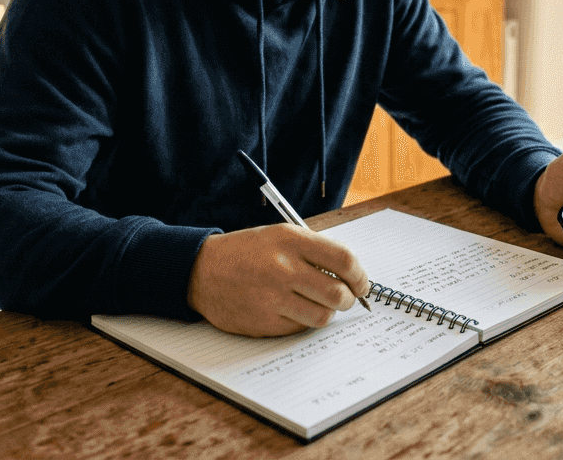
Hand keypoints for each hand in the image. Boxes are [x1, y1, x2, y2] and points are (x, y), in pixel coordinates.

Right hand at [187, 224, 370, 336]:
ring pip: (323, 315)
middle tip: (345, 298)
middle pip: (339, 293)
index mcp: (291, 241)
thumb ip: (314, 251)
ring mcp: (273, 297)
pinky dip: (304, 321)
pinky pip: (300, 327)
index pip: (344, 260)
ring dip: (327, 312)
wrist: (201, 271)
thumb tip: (352, 274)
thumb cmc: (246, 252)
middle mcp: (283, 268)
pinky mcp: (264, 321)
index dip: (361, 275)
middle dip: (349, 299)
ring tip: (317, 304)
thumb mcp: (280, 236)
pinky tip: (293, 310)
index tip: (361, 283)